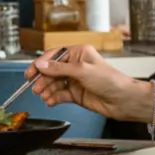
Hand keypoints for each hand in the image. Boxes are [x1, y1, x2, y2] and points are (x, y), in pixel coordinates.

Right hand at [23, 45, 144, 121]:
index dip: (41, 64)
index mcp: (79, 53)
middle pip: (52, 71)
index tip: (30, 72)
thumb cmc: (110, 81)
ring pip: (55, 84)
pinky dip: (54, 98)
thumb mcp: (82, 71)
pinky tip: (51, 101)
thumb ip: (58, 68)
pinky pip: (61, 95)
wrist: (124, 100)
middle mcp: (76, 66)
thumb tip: (41, 64)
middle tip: (35, 87)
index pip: (54, 56)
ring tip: (44, 96)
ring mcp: (76, 81)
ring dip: (47, 90)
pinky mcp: (77, 94)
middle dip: (43, 79)